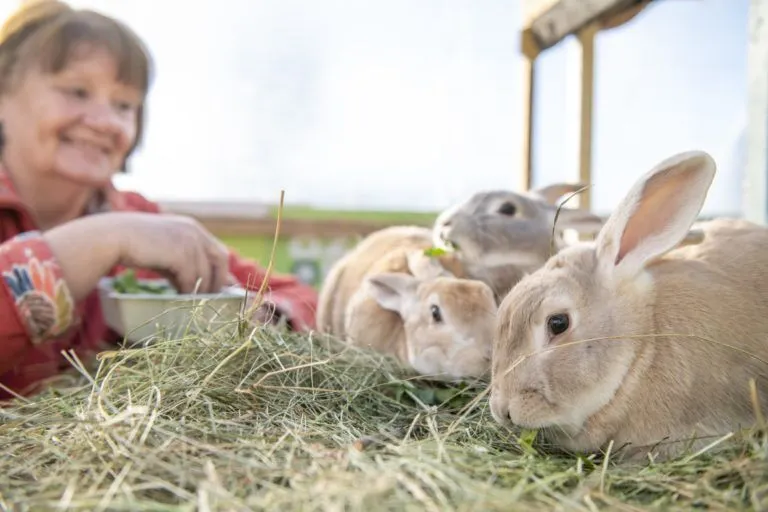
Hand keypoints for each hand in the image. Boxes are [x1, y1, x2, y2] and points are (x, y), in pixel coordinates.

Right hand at [111, 212, 231, 293]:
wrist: (112, 238)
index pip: (219, 252)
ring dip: (199, 290)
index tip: (223, 289)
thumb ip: (185, 264)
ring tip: (190, 301)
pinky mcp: (180, 254)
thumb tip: (200, 286)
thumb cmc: (136, 247)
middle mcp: (195, 231)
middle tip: (210, 299)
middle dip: (217, 281)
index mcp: (193, 228)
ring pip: (205, 274)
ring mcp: (189, 241)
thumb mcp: (166, 252)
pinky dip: (187, 291)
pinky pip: (191, 279)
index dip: (222, 272)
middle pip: (220, 261)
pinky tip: (178, 296)